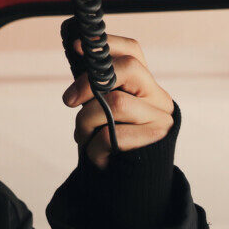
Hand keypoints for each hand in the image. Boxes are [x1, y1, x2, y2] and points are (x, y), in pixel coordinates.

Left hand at [62, 34, 175, 168]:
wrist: (130, 184)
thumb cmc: (111, 142)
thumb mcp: (102, 111)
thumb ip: (96, 87)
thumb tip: (78, 49)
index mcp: (144, 84)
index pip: (132, 50)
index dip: (106, 44)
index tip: (77, 47)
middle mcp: (158, 97)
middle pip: (128, 68)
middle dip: (90, 82)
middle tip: (68, 100)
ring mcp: (160, 117)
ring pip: (114, 103)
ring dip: (86, 122)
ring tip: (82, 137)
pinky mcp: (155, 139)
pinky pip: (113, 135)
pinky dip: (94, 147)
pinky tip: (97, 156)